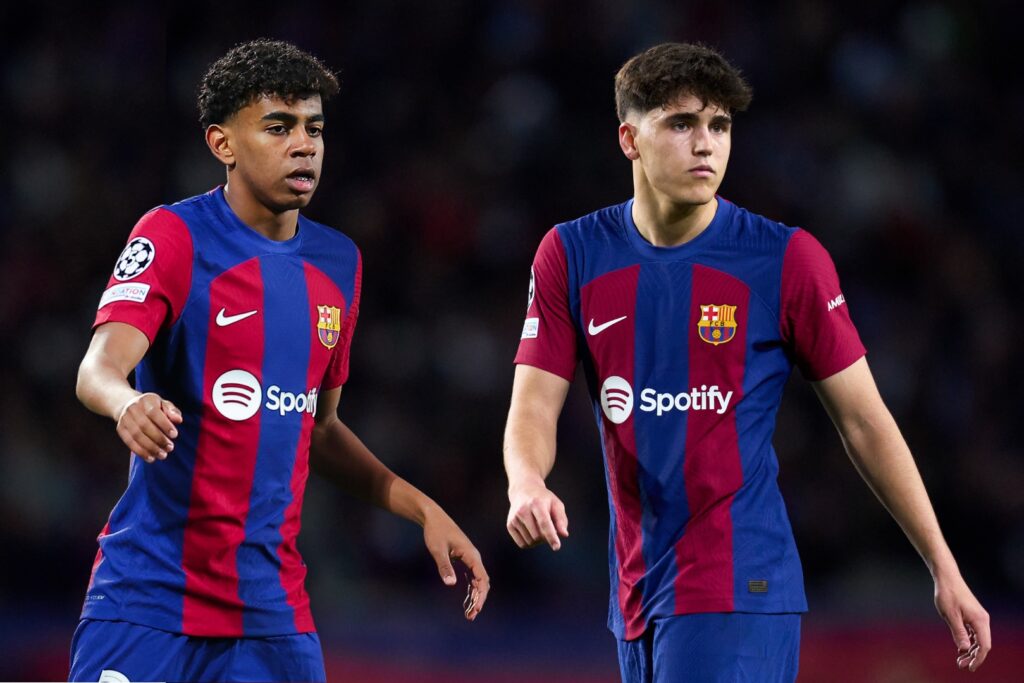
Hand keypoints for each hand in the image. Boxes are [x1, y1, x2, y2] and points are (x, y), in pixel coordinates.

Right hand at [116, 392, 182, 462]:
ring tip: (163, 455)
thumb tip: (179, 420)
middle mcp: (133, 409)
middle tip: (170, 448)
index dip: (164, 424)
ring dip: (150, 448)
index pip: (154, 413)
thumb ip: (172, 411)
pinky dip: (141, 452)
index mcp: (146, 401)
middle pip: (144, 426)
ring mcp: (125, 419)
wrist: (129, 405)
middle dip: (159, 439)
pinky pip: (130, 442)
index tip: (175, 435)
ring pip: (137, 436)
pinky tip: (151, 458)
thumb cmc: (153, 407)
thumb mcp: (164, 404)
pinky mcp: (121, 429)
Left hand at [422, 506, 489, 620]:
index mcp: (471, 555)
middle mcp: (474, 557)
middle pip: (482, 582)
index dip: (481, 595)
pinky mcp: (463, 559)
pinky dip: (471, 590)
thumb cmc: (436, 532)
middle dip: (479, 599)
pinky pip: (471, 577)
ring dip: (475, 596)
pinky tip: (467, 600)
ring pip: (478, 581)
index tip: (476, 608)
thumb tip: (451, 584)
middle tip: (470, 616)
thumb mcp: (438, 550)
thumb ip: (444, 566)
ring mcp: (469, 559)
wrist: (433, 517)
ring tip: (469, 613)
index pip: (482, 578)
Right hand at [506, 477, 568, 550]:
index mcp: (536, 503)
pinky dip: (530, 543)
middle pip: (538, 536)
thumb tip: (564, 535)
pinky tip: (532, 533)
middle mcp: (523, 510)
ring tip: (540, 529)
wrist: (523, 491)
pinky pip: (522, 544)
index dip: (551, 536)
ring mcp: (515, 518)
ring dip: (538, 541)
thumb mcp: (556, 504)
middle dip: (546, 538)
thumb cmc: (544, 499)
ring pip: (530, 542)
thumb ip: (561, 519)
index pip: (544, 523)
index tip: (557, 547)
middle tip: (549, 529)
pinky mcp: (510, 525)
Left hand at [934, 572, 990, 671]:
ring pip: (978, 639)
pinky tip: (960, 647)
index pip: (984, 645)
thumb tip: (965, 649)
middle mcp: (983, 620)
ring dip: (970, 650)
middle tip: (961, 665)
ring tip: (959, 659)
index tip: (969, 667)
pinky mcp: (972, 615)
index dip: (978, 658)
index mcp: (980, 621)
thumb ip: (959, 632)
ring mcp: (978, 617)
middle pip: (983, 644)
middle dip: (973, 656)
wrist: (947, 578)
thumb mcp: (950, 615)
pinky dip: (968, 641)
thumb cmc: (947, 594)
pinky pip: (974, 632)